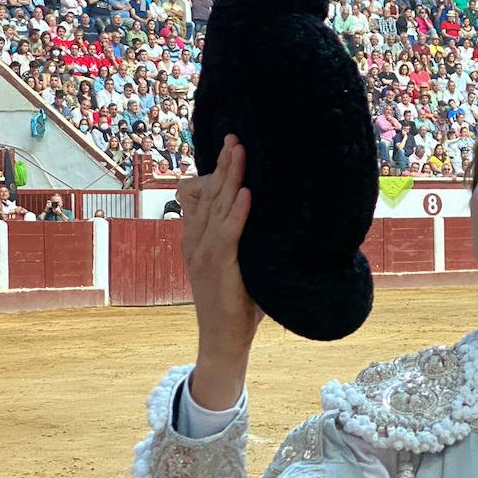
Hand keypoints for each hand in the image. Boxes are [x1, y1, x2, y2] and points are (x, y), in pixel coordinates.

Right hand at [180, 135, 260, 409]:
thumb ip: (251, 243)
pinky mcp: (218, 270)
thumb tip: (281, 222)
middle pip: (208, 194)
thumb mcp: (243, 265)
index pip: (204, 196)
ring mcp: (204, 255)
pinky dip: (237, 213)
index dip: (215, 170)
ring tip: (240, 152)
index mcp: (198, 240)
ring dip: (230, 178)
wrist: (222, 341)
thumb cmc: (237, 304)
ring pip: (216, 208)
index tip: (228, 145)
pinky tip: (246, 194)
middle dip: (223, 164)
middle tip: (235, 136)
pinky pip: (228, 236)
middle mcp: (196, 242)